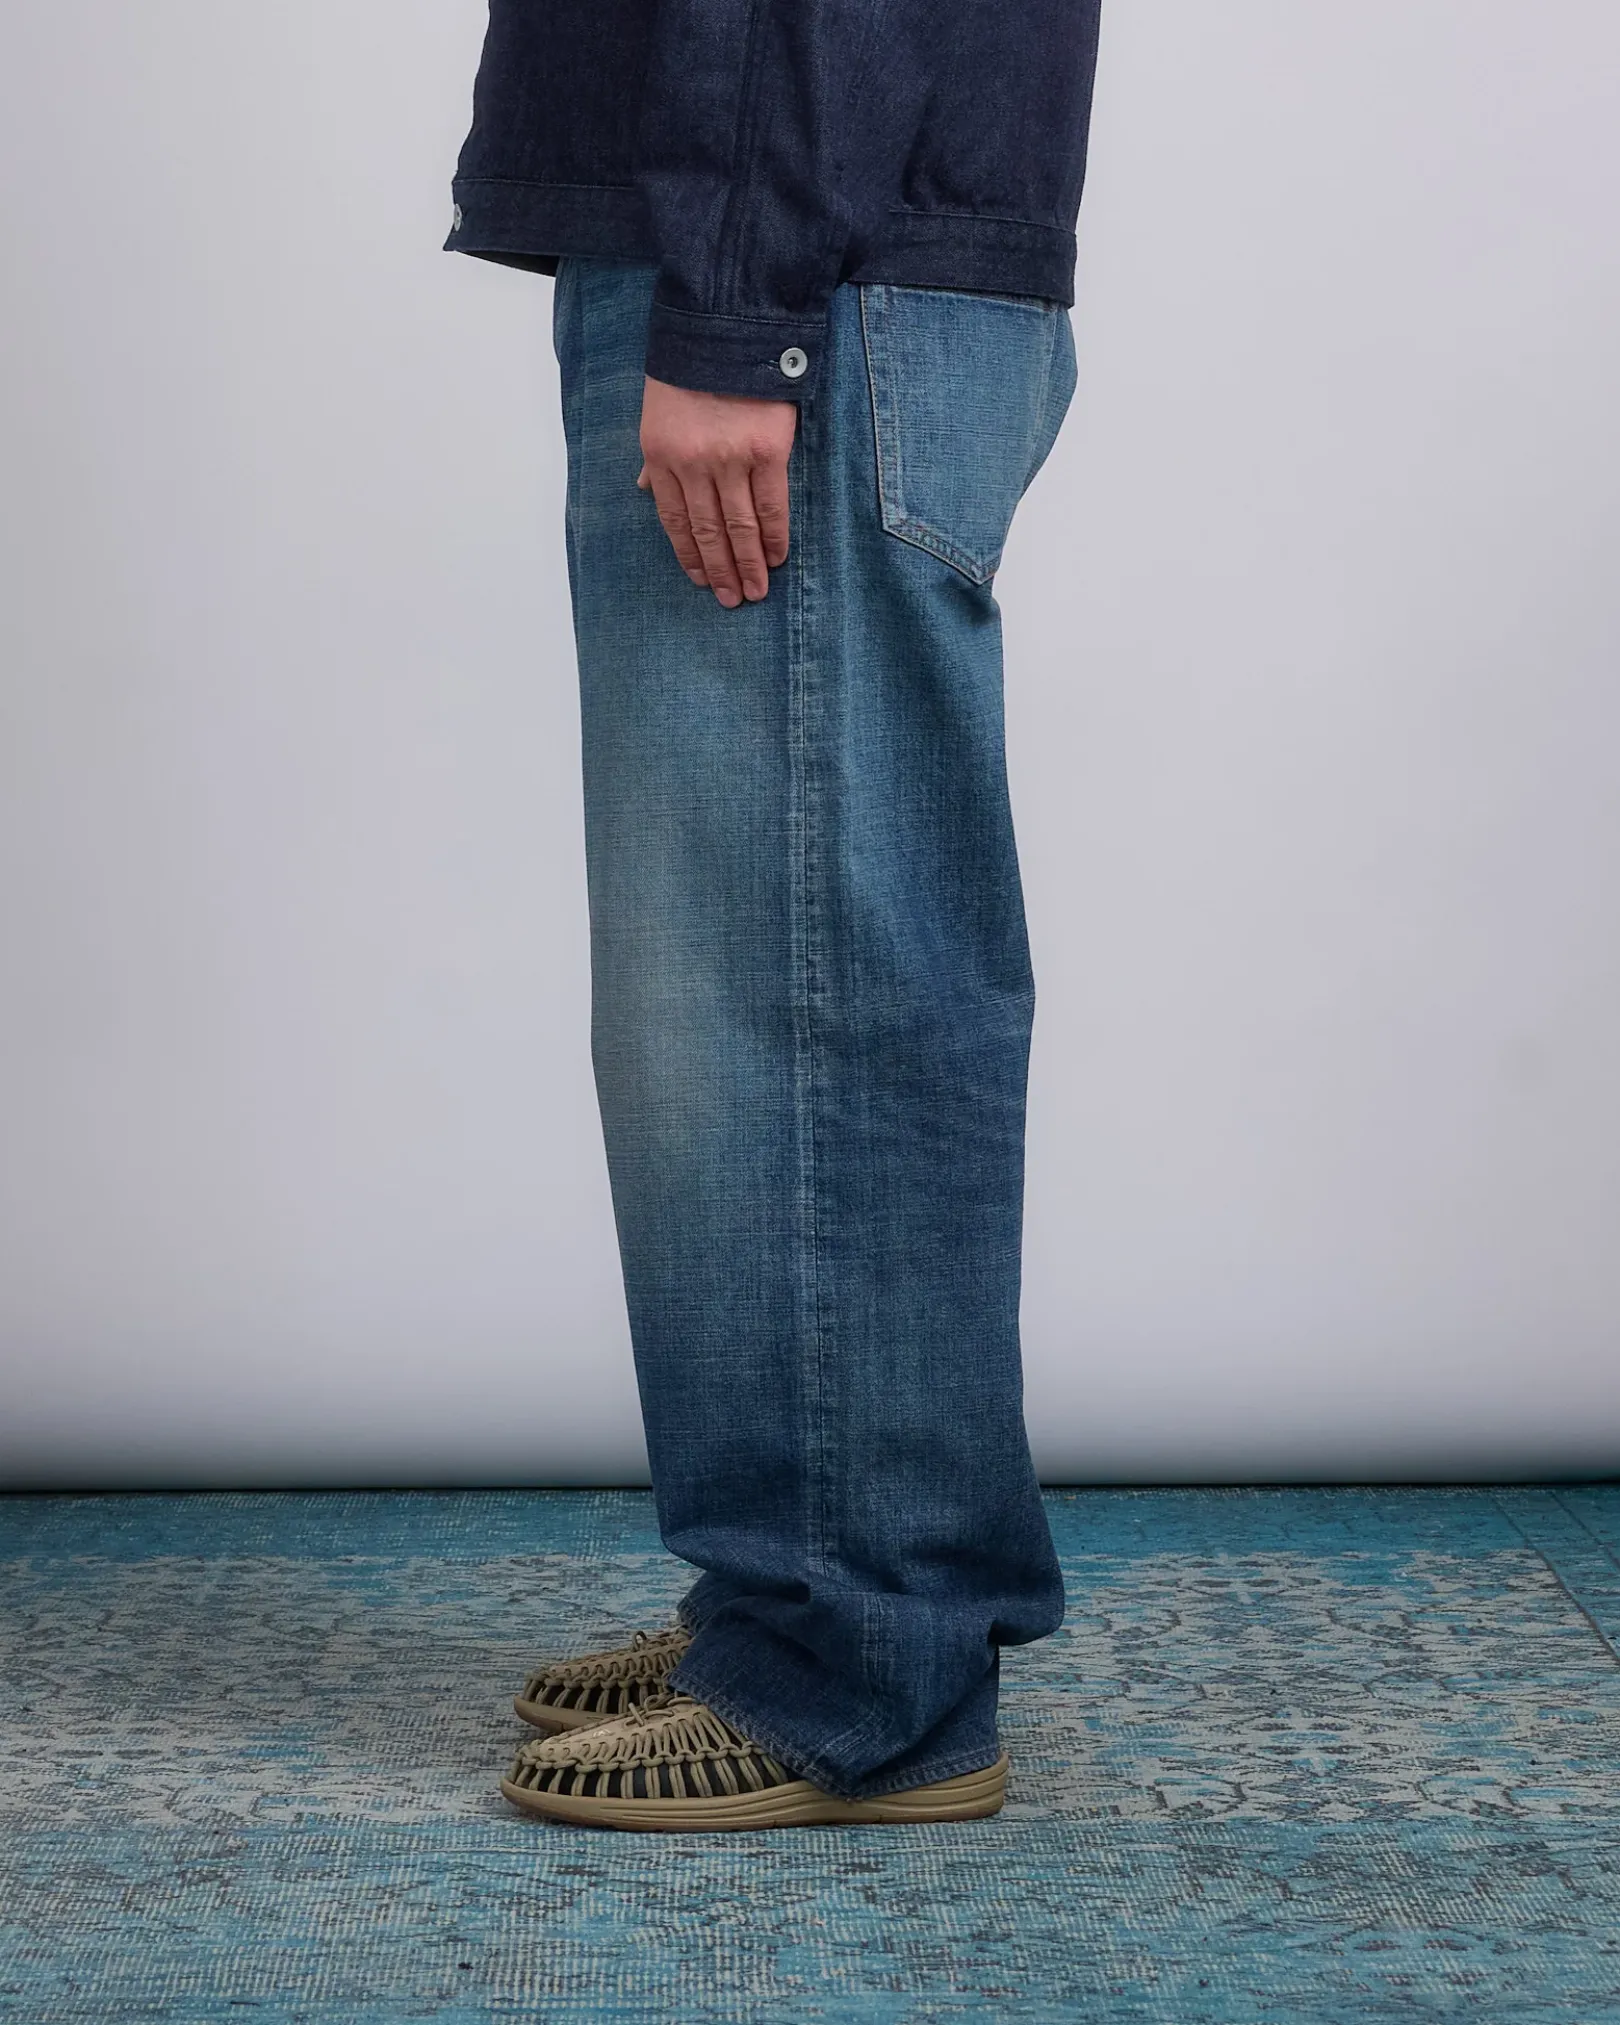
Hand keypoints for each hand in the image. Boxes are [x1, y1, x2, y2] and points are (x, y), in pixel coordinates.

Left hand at [637, 377, 796, 606]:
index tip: (700, 579)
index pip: (675, 520)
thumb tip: (646, 491)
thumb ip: (657, 456)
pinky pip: (771, 506)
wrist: (729, 326)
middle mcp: (693, 463)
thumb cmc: (690, 367)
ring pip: (739, 526)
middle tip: (731, 600)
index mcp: (661, 454)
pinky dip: (774, 536)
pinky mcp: (768, 451)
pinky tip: (775, 557)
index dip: (689, 555)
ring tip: (755, 591)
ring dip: (747, 564)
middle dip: (720, 570)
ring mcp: (731, 459)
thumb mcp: (657, 410)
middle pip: (708, 531)